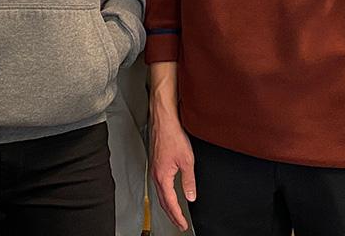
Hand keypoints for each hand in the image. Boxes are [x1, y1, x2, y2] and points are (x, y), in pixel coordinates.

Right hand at [149, 112, 195, 231]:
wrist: (163, 120)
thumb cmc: (172, 136)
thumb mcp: (187, 161)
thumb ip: (189, 181)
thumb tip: (190, 196)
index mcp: (162, 176)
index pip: (170, 203)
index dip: (177, 216)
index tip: (183, 224)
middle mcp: (156, 174)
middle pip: (163, 201)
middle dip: (171, 215)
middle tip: (179, 224)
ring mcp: (154, 169)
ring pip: (160, 194)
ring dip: (167, 206)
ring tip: (175, 214)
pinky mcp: (156, 164)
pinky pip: (159, 185)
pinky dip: (164, 195)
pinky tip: (169, 194)